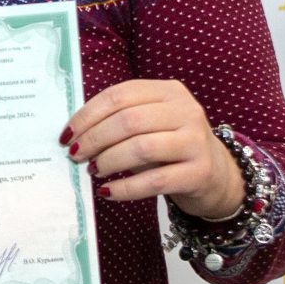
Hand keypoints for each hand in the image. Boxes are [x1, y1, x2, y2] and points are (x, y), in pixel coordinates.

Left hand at [63, 79, 243, 220]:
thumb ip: (120, 121)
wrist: (217, 175)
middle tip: (76, 155)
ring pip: (141, 148)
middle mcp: (186, 111)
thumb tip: (75, 134)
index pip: (120, 95)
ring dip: (109, 161)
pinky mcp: (199, 172)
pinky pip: (154, 181)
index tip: (68, 134)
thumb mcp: (151, 124)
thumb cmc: (172, 147)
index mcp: (169, 91)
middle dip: (94, 139)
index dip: (88, 115)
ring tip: (93, 171)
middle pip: (128, 121)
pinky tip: (108, 192)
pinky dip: (125, 188)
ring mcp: (196, 141)